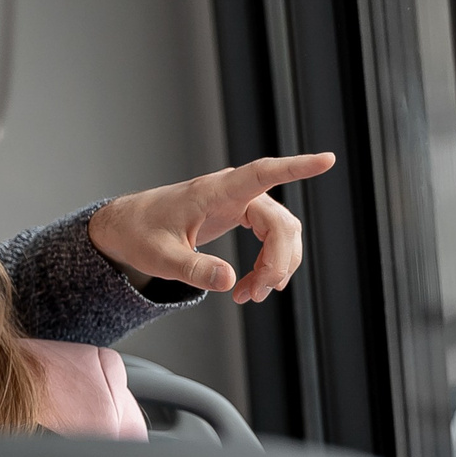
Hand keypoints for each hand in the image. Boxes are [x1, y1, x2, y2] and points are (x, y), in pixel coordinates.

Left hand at [88, 153, 336, 304]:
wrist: (128, 227)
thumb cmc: (140, 234)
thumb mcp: (161, 258)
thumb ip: (194, 269)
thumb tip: (229, 281)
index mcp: (215, 192)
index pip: (263, 173)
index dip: (296, 167)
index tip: (326, 160)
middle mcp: (233, 192)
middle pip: (280, 223)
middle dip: (276, 263)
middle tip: (254, 295)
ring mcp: (240, 202)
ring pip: (281, 232)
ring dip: (274, 266)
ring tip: (249, 294)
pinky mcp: (240, 214)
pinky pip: (271, 237)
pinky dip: (267, 264)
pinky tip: (249, 284)